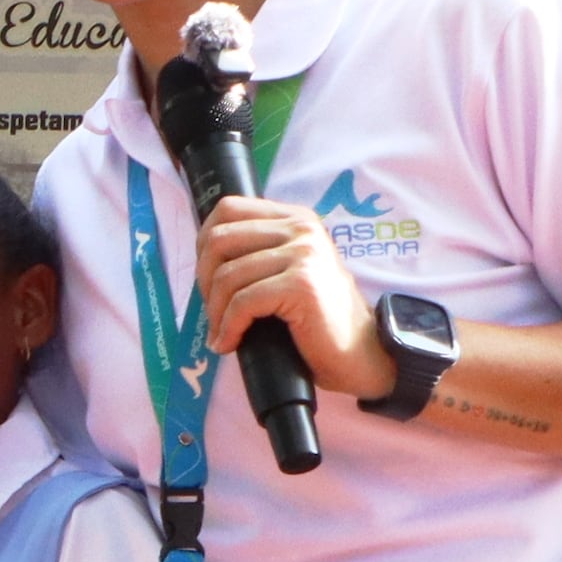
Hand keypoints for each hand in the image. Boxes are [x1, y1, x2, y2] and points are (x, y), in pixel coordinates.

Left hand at [199, 194, 391, 398]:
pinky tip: (230, 343)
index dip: (205, 245)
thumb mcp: (288, 270)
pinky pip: (243, 303)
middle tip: (213, 312)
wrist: (359, 352)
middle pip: (220, 240)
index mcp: (296, 218)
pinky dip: (228, 327)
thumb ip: (258, 252)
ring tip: (222, 333)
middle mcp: (302, 228)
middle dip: (204, 281)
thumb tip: (202, 253)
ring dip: (215, 312)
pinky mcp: (302, 285)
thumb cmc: (316, 318)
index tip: (208, 279)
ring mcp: (305, 254)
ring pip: (228, 276)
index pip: (228, 209)